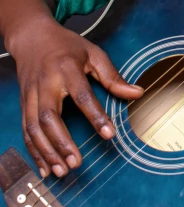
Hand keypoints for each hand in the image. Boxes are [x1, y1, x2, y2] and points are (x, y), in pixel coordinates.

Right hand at [13, 18, 142, 177]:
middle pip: (49, 116)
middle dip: (61, 142)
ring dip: (46, 152)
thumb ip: (113, 76)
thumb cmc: (66, 46)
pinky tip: (44, 168)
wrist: (31, 36)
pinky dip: (33, 151)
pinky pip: (25, 131)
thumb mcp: (93, 53)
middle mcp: (46, 83)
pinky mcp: (23, 103)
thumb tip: (138, 93)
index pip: (83, 95)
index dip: (96, 116)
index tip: (109, 135)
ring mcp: (31, 94)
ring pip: (33, 127)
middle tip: (77, 163)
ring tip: (62, 170)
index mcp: (67, 68)